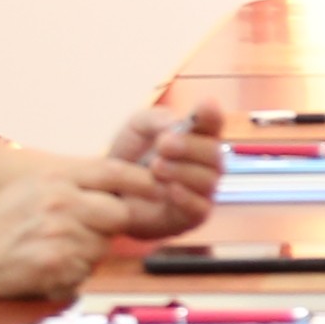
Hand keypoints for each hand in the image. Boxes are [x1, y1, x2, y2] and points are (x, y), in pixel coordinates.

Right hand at [0, 162, 165, 299]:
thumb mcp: (31, 185)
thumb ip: (72, 182)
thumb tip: (115, 185)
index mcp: (56, 178)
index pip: (115, 172)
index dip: (143, 180)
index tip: (157, 188)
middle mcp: (63, 203)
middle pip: (119, 213)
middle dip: (110, 225)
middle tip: (83, 231)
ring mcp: (63, 236)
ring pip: (103, 247)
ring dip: (88, 252)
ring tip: (52, 250)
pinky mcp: (60, 267)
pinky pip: (86, 271)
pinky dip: (72, 273)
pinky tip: (45, 266)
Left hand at [109, 101, 223, 236]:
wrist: (109, 192)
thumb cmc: (130, 155)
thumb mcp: (137, 127)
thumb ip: (157, 119)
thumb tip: (177, 125)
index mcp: (197, 136)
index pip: (214, 123)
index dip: (213, 115)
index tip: (204, 107)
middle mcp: (206, 163)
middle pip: (215, 153)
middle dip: (190, 147)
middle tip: (163, 144)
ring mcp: (202, 191)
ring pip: (208, 180)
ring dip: (182, 172)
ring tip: (155, 168)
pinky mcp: (193, 216)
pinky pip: (200, 208)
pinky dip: (186, 198)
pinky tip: (169, 190)